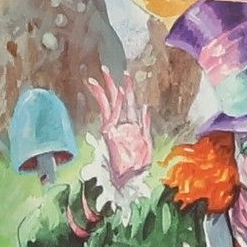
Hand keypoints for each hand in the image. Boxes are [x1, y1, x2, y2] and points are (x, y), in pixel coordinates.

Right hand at [85, 66, 153, 186]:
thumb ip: (146, 124)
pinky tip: (115, 92)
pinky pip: (112, 116)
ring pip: (109, 104)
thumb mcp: (147, 142)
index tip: (124, 75)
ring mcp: (114, 128)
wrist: (130, 178)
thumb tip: (146, 107)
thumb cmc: (139, 164)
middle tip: (105, 69)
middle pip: (115, 99)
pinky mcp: (110, 134)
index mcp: (132, 125)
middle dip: (110, 84)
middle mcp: (121, 124)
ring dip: (105, 90)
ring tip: (100, 76)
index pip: (128, 103)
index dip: (127, 89)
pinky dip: (114, 105)